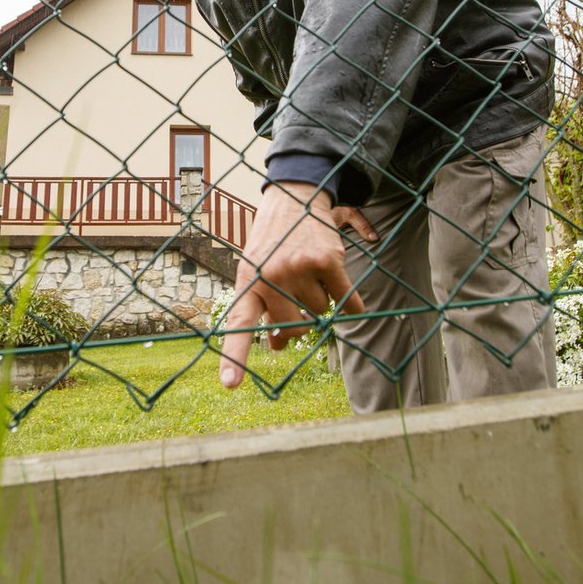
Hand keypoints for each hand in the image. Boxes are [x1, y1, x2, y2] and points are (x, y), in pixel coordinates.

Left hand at [218, 184, 375, 388]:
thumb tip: (279, 348)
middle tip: (299, 297)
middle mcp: (270, 276)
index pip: (239, 325)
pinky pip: (345, 301)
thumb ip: (265, 310)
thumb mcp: (258, 273)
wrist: (293, 198)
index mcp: (248, 283)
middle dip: (299, 322)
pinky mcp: (326, 260)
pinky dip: (352, 305)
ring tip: (310, 273)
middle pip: (293, 328)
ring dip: (320, 301)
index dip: (235, 357)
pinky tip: (351, 302)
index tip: (230, 385)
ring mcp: (298, 268)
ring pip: (319, 312)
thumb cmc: (273, 244)